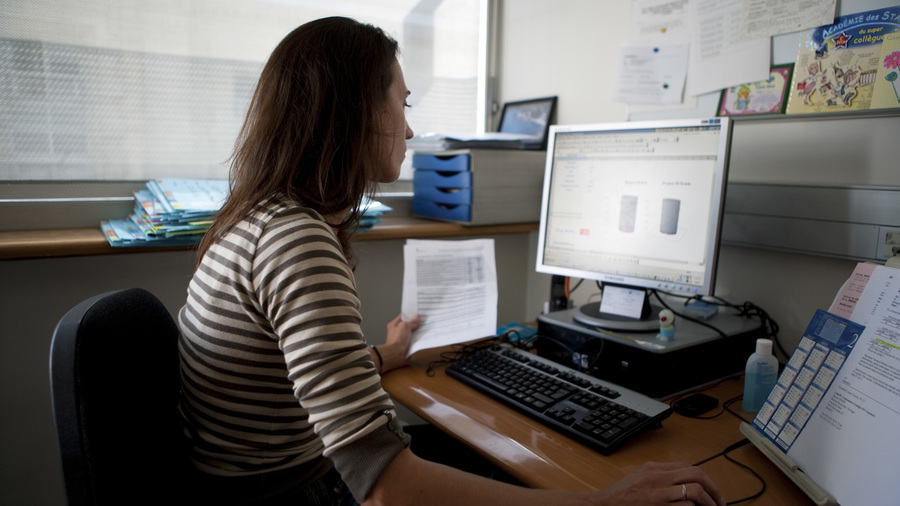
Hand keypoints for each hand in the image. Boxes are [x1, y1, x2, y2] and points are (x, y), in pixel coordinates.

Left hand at [376, 314, 419, 372]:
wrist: (396, 354)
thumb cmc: (397, 339)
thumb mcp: (405, 326)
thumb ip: (412, 322)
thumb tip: (416, 317)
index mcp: (393, 324)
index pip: (403, 316)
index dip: (410, 314)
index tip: (418, 313)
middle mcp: (396, 331)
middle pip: (407, 325)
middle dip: (415, 323)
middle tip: (423, 321)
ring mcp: (400, 339)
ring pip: (410, 333)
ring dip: (416, 332)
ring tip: (425, 328)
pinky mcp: (405, 346)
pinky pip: (412, 340)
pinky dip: (417, 339)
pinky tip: (422, 337)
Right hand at [587, 461, 725, 505]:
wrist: (603, 505)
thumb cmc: (620, 495)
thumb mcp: (639, 477)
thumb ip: (659, 476)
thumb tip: (683, 482)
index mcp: (654, 467)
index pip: (688, 466)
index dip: (706, 479)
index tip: (712, 491)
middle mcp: (658, 476)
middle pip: (697, 474)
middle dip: (714, 489)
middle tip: (721, 502)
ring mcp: (658, 492)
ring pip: (695, 490)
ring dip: (710, 502)